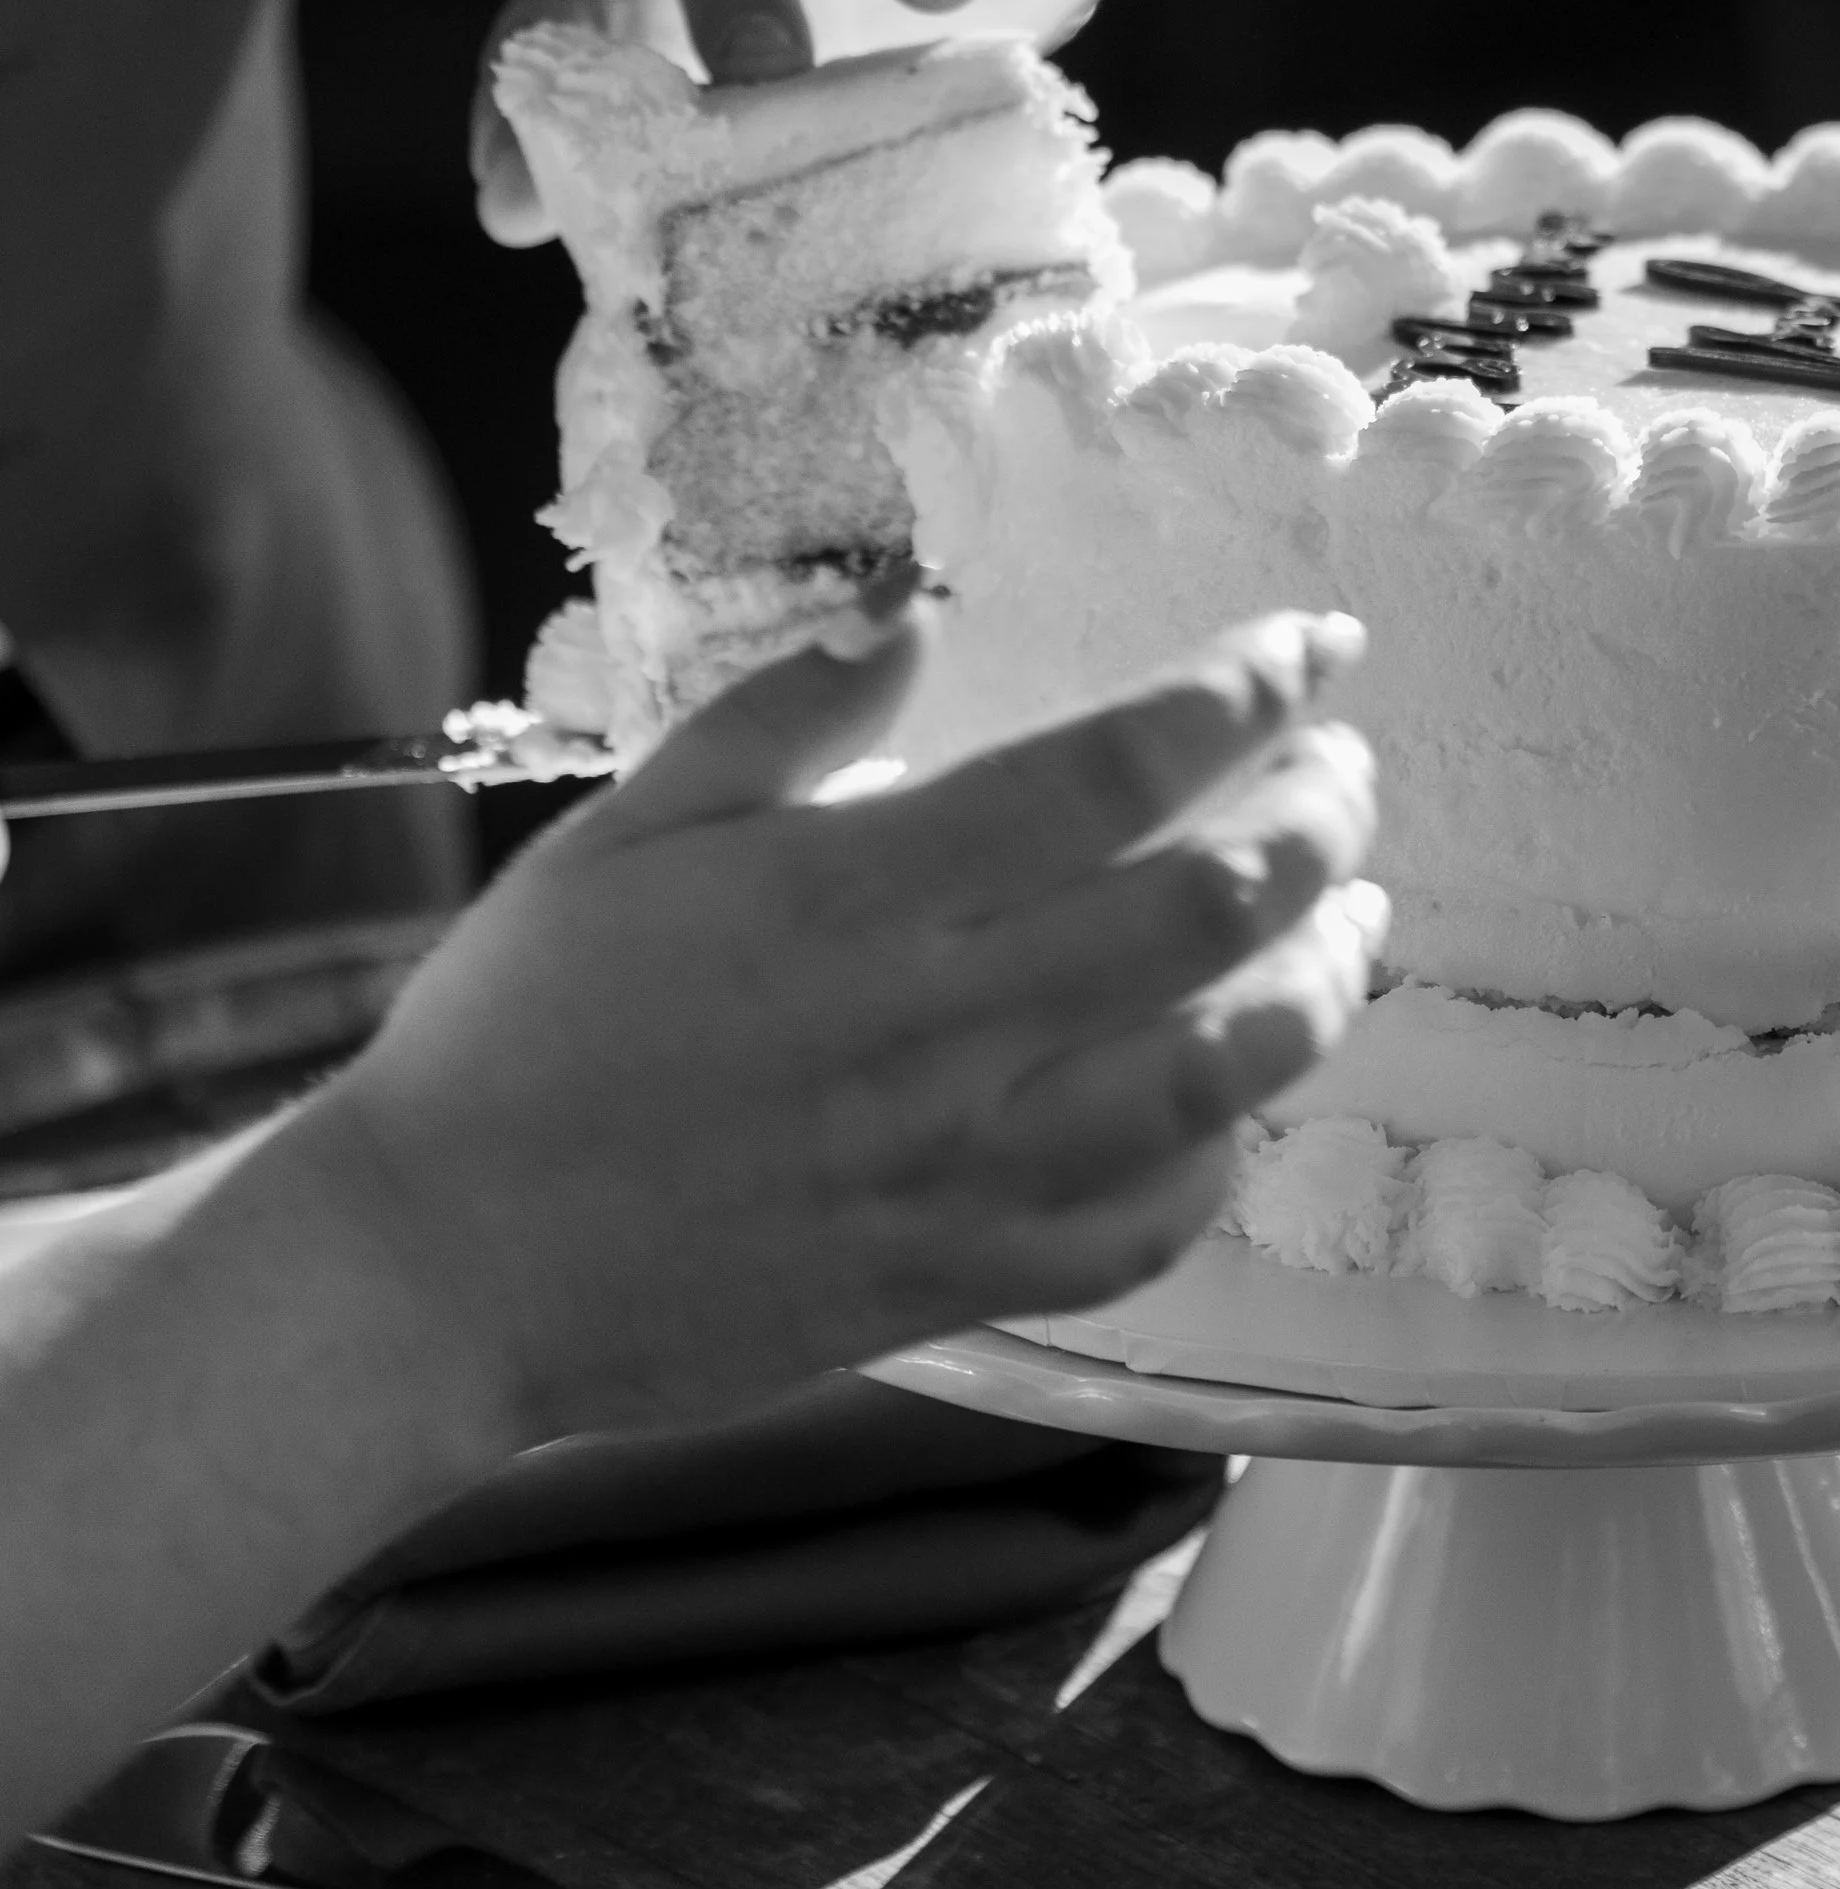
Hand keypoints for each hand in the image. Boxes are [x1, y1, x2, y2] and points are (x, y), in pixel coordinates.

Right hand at [290, 609, 1374, 1454]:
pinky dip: (1228, 1157)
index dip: (1247, 693)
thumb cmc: (523, 1029)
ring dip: (1318, 980)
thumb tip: (924, 607)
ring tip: (1351, 916)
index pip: (1119, 768)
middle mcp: (939, 1027)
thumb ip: (789, 714)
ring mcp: (961, 1169)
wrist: (439, 1267)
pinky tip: (1244, 1100)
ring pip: (1219, 1072)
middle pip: (1209, 909)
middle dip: (1317, 818)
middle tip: (1341, 770)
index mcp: (860, 890)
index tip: (1315, 643)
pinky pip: (1148, 1230)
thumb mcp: (630, 825)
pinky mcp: (958, 1281)